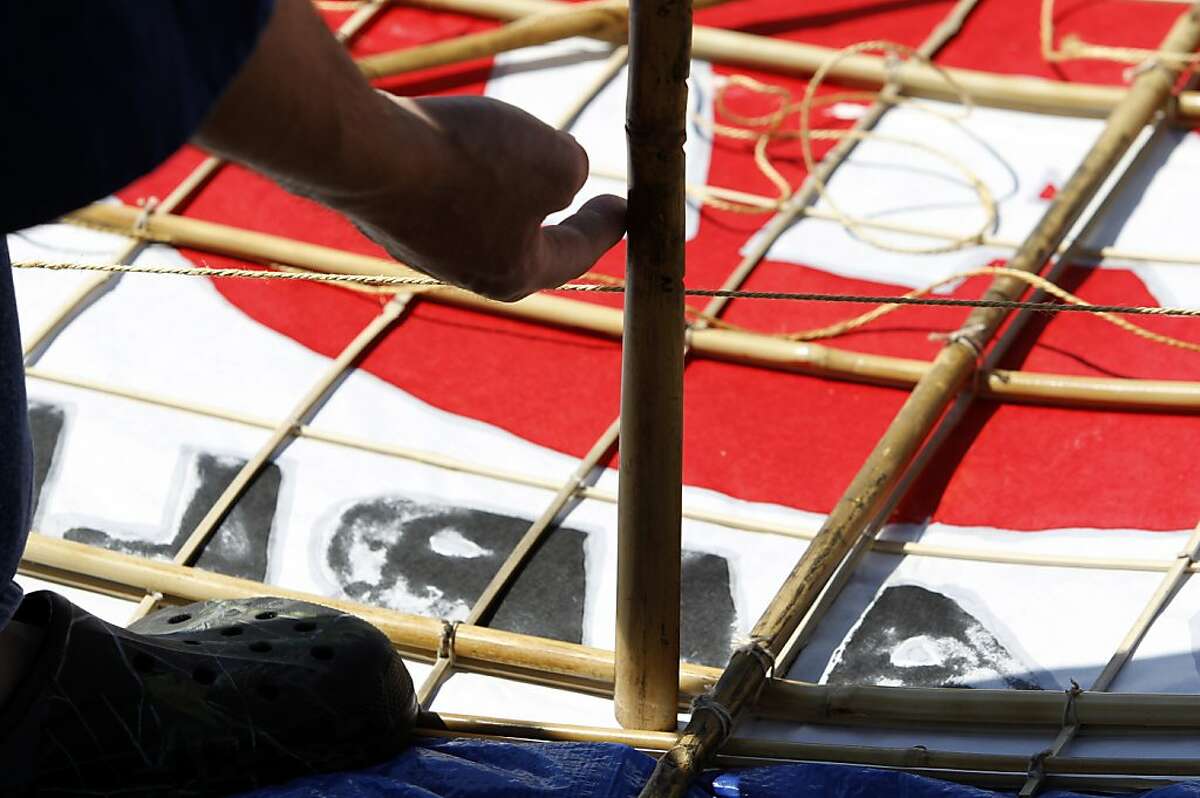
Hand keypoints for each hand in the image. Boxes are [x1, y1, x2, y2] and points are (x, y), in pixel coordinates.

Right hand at [336, 94, 626, 301]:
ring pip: (480, 218)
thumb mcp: (554, 160)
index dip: (607, 227)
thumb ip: (572, 172)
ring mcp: (422, 247)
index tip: (624, 207)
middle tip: (578, 196)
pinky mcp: (389, 215)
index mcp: (516, 274)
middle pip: (525, 245)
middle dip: (555, 220)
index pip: (575, 254)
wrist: (368, 153)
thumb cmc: (470, 163)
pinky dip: (460, 176)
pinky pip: (441, 196)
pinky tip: (456, 152)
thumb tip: (559, 173)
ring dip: (503, 191)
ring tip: (514, 159)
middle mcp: (468, 273)